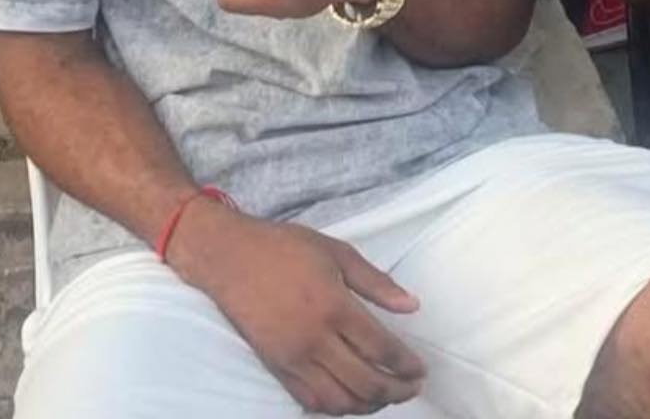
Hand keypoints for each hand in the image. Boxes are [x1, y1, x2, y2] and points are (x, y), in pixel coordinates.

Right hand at [170, 201, 424, 414]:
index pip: (381, 350)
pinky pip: (312, 402)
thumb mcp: (335, 251)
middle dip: (396, 391)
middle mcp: (315, 339)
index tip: (420, 369)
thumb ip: (375, 282)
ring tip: (384, 395)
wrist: (229, 256)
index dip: (406, 365)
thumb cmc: (284, 247)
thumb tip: (412, 306)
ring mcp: (294, 358)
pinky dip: (337, 408)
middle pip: (366, 383)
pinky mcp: (276, 368)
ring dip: (369, 405)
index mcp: (334, 305)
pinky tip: (349, 397)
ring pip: (341, 402)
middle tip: (411, 386)